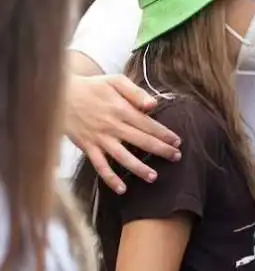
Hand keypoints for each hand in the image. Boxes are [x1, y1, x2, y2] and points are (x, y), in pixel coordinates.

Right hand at [65, 74, 181, 193]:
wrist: (60, 94)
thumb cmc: (92, 87)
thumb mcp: (115, 81)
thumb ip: (136, 92)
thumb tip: (153, 105)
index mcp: (122, 109)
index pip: (148, 124)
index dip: (164, 134)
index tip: (178, 141)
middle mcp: (113, 125)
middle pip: (141, 141)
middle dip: (161, 150)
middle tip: (176, 157)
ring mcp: (100, 138)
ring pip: (123, 157)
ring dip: (139, 168)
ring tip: (154, 177)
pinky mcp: (88, 147)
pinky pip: (100, 166)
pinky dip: (110, 178)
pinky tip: (122, 189)